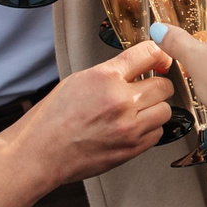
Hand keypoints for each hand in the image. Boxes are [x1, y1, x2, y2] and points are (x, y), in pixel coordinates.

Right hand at [4, 45, 175, 181]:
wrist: (40, 152)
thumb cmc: (52, 119)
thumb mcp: (78, 80)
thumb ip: (111, 73)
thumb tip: (136, 69)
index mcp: (105, 77)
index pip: (150, 54)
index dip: (159, 55)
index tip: (160, 60)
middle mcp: (121, 101)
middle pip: (165, 85)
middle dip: (158, 85)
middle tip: (147, 89)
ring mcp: (128, 127)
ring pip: (166, 110)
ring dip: (155, 109)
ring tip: (138, 110)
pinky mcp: (131, 149)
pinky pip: (157, 133)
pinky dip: (150, 129)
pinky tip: (133, 127)